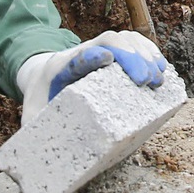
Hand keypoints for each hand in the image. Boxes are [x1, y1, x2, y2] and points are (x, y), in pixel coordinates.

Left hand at [15, 30, 167, 121]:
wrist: (42, 74)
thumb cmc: (41, 98)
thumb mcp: (32, 114)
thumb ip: (35, 130)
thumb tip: (39, 154)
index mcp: (60, 67)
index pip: (77, 56)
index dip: (92, 55)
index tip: (107, 60)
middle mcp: (82, 51)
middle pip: (108, 40)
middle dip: (130, 56)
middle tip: (146, 81)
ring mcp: (99, 48)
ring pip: (124, 38)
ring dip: (145, 53)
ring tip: (158, 77)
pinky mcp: (113, 51)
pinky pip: (133, 42)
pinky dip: (149, 51)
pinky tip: (161, 67)